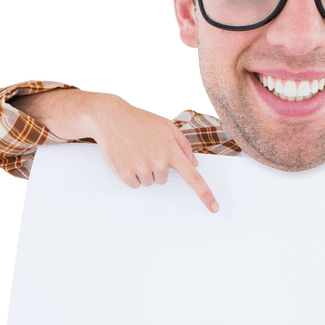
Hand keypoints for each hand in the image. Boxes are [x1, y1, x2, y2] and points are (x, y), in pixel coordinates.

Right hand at [90, 96, 218, 212]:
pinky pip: (134, 185)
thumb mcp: (167, 126)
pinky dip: (131, 175)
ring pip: (149, 182)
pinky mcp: (125, 172)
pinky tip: (126, 158)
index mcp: (171, 150)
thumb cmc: (140, 120)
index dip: (205, 195)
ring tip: (135, 152)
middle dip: (156, 168)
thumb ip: (183, 146)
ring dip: (143, 171)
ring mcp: (141, 167)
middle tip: (146, 150)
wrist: (111, 116)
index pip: (193, 177)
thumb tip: (195, 164)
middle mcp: (158, 160)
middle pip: (163, 180)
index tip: (214, 208)